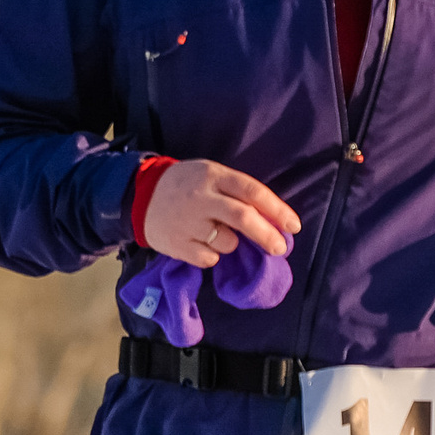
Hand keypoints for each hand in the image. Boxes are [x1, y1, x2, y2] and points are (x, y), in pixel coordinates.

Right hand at [146, 160, 301, 268]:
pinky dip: (212, 255)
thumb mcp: (211, 176)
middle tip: (280, 248)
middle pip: (243, 217)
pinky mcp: (176, 244)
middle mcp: (201, 197)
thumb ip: (238, 193)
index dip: (277, 209)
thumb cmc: (188, 186)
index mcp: (213, 176)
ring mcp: (187, 222)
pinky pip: (209, 258)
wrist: (140, 195)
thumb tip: (274, 222)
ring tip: (216, 233)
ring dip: (232, 243)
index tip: (293, 226)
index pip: (252, 191)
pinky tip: (199, 241)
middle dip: (267, 235)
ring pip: (227, 242)